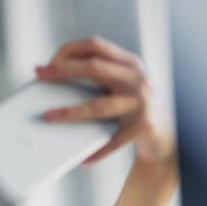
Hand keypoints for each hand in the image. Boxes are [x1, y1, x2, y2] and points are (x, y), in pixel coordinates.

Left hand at [35, 36, 176, 164]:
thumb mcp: (120, 89)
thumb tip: (54, 87)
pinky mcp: (144, 127)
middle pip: (94, 68)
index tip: (48, 63)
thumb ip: (98, 81)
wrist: (167, 137)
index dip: (70, 50)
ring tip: (48, 117)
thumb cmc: (133, 111)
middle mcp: (137, 78)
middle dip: (63, 71)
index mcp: (129, 64)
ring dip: (70, 112)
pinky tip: (82, 159)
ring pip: (98, 106)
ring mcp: (141, 102)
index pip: (96, 46)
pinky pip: (113, 141)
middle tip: (40, 76)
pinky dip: (96, 151)